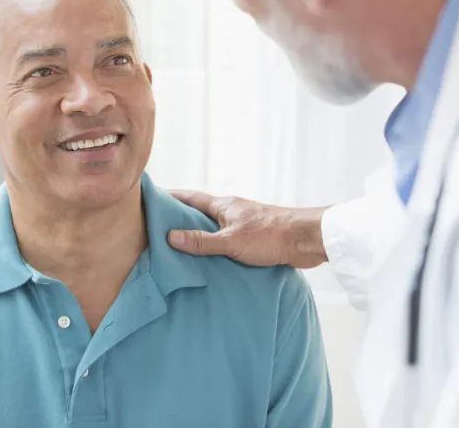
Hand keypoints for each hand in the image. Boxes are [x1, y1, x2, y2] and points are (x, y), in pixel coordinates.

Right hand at [167, 190, 328, 268]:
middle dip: (182, 218)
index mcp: (224, 206)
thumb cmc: (270, 235)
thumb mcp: (230, 241)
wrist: (305, 240)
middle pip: (201, 213)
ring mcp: (244, 225)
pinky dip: (217, 248)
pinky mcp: (255, 239)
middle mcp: (232, 212)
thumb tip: (171, 236)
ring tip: (180, 248)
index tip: (153, 196)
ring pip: (215, 228)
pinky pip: (228, 242)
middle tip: (159, 226)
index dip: (172, 197)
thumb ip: (202, 241)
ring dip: (200, 236)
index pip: (191, 198)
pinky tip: (211, 261)